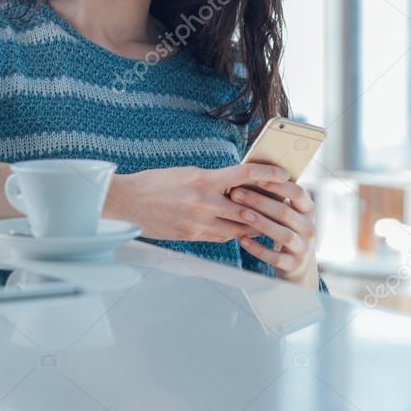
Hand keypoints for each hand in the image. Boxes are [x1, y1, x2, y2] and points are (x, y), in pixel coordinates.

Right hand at [102, 163, 290, 242]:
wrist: (127, 202)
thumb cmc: (154, 183)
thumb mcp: (186, 173)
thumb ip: (211, 179)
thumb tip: (234, 182)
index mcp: (203, 179)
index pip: (244, 174)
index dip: (268, 174)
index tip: (283, 174)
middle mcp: (204, 202)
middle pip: (247, 208)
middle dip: (265, 209)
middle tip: (281, 206)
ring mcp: (198, 222)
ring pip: (237, 229)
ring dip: (251, 225)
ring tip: (264, 221)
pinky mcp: (190, 236)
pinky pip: (220, 237)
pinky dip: (231, 233)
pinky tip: (236, 229)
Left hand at [228, 179, 317, 286]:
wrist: (297, 265)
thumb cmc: (285, 229)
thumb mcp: (287, 213)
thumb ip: (276, 197)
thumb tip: (248, 173)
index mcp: (308, 210)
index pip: (298, 193)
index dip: (278, 185)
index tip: (255, 177)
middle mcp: (309, 228)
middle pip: (286, 212)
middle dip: (259, 201)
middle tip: (236, 193)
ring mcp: (303, 248)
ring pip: (283, 234)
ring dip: (261, 223)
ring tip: (241, 214)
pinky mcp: (293, 265)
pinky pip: (276, 258)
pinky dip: (258, 249)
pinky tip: (242, 240)